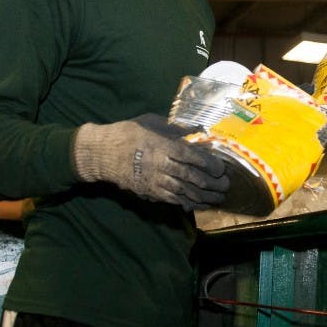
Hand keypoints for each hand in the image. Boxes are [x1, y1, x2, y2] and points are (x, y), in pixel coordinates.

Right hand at [73, 113, 228, 210]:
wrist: (101, 153)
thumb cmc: (128, 133)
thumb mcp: (152, 122)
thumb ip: (175, 128)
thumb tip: (197, 130)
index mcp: (163, 145)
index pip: (191, 156)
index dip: (209, 163)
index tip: (221, 168)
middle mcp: (161, 165)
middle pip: (191, 176)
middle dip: (211, 183)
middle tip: (226, 185)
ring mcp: (154, 180)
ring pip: (184, 191)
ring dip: (203, 196)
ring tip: (218, 198)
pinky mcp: (148, 191)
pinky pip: (171, 199)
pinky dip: (187, 203)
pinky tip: (199, 204)